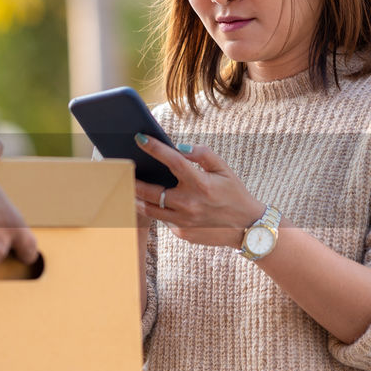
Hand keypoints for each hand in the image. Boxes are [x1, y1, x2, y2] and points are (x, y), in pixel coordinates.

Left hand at [132, 135, 263, 247]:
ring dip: (137, 196)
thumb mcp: (224, 169)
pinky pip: (162, 219)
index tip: (139, 137)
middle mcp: (189, 204)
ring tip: (129, 185)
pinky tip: (149, 200)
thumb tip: (178, 147)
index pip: (172, 161)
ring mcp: (183, 222)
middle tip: (123, 168)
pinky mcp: (181, 233)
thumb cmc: (234, 193)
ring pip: (149, 208)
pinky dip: (156, 209)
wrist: (247, 227)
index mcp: (200, 184)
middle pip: (149, 190)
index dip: (154, 148)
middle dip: (132, 178)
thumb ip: (202, 154)